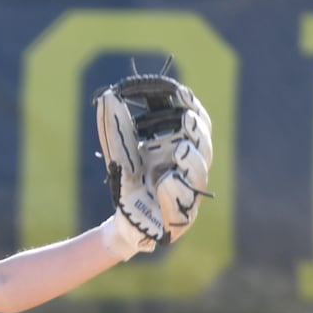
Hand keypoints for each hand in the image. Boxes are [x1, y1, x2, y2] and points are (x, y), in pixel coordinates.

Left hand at [95, 72, 214, 250]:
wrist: (124, 222)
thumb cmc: (130, 183)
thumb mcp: (120, 153)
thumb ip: (116, 128)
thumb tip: (107, 96)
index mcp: (181, 147)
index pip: (196, 121)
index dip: (190, 105)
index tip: (177, 91)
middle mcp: (190, 168)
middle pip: (204, 145)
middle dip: (197, 131)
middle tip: (186, 118)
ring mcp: (188, 193)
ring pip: (199, 174)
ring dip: (192, 161)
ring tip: (181, 149)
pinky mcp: (179, 219)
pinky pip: (182, 206)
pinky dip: (174, 192)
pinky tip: (164, 182)